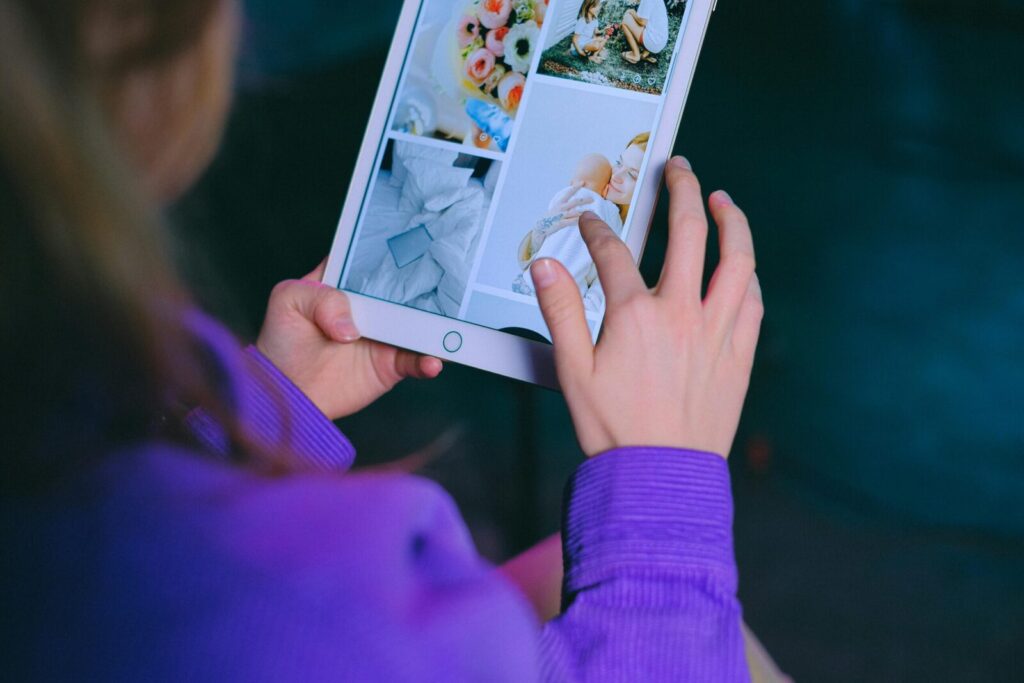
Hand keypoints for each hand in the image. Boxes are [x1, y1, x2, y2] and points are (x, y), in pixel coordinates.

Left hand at [256, 261, 442, 420]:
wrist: (287, 393)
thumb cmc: (281, 341)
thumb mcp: (288, 302)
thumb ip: (319, 299)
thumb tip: (352, 326)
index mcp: (348, 282)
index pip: (375, 258)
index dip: (395, 247)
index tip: (420, 236)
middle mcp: (372, 305)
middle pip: (408, 289)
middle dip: (430, 282)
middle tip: (454, 276)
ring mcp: (385, 334)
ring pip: (421, 324)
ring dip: (438, 323)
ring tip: (451, 324)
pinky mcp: (391, 364)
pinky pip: (417, 361)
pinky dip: (429, 361)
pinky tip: (432, 361)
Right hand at [531, 157, 762, 457]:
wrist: (660, 477)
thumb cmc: (613, 428)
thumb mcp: (572, 370)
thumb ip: (559, 311)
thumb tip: (544, 265)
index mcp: (636, 315)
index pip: (614, 253)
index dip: (597, 230)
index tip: (588, 219)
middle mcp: (682, 314)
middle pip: (688, 233)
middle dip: (681, 191)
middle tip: (679, 168)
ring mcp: (717, 332)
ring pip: (735, 259)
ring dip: (730, 222)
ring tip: (722, 199)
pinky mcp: (739, 354)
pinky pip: (751, 301)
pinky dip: (747, 274)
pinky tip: (741, 264)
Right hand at [531, 184, 592, 245]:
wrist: (539, 227)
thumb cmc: (550, 218)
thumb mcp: (556, 209)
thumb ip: (565, 206)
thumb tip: (575, 204)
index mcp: (560, 203)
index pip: (568, 193)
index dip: (576, 187)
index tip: (583, 182)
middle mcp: (561, 208)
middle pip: (574, 202)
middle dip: (584, 200)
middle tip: (593, 199)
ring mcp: (561, 216)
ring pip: (574, 212)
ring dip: (583, 211)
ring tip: (592, 211)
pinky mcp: (560, 224)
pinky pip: (571, 221)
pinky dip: (578, 220)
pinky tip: (584, 220)